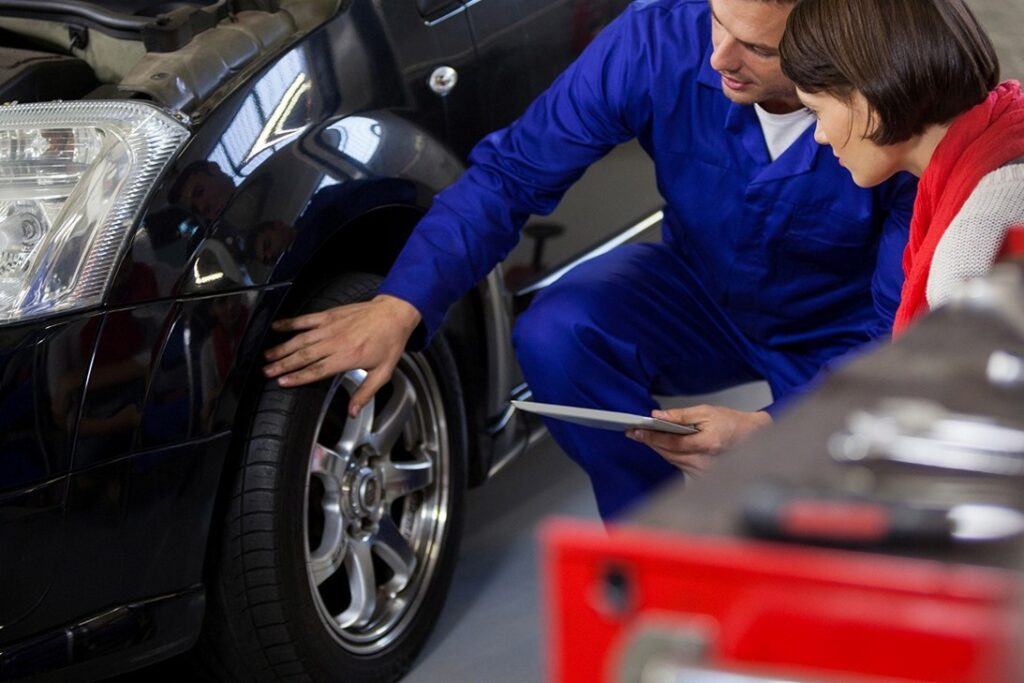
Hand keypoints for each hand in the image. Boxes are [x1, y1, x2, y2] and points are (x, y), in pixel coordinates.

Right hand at [263, 295, 420, 415]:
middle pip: (303, 356)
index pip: (317, 370)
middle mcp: (336, 342)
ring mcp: (331, 327)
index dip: (298, 377)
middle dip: (283, 365)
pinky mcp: (329, 315)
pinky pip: (306, 319)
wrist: (394, 313)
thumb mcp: (383, 373)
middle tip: (266, 372)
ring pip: (301, 339)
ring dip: (282, 348)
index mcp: (347, 357)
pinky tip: (276, 327)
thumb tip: (352, 412)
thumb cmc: (389, 342)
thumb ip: (365, 393)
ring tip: (267, 356)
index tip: (282, 382)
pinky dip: (290, 323)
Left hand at [626, 404, 771, 473]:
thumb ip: (680, 415)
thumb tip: (658, 416)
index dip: (652, 437)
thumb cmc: (731, 423)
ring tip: (645, 436)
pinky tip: (664, 446)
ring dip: (659, 448)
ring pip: (672, 460)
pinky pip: (679, 465)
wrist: (751, 436)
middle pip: (668, 453)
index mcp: (707, 444)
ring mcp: (704, 472)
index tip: (635, 431)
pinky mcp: (703, 476)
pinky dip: (670, 455)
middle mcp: (705, 462)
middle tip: (634, 432)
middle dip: (651, 442)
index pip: (672, 443)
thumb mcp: (705, 411)